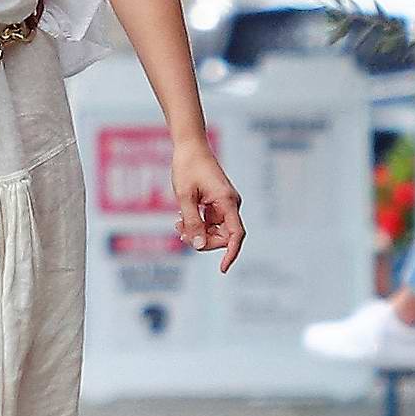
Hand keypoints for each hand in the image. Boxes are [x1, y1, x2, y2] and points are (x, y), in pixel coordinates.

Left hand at [172, 139, 244, 272]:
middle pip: (223, 236)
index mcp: (227, 202)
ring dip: (197, 232)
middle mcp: (230, 204)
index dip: (231, 254)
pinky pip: (210, 222)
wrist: (190, 147)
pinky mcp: (217, 202)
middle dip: (203, 240)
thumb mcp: (184, 197)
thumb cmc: (187, 167)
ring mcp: (225, 204)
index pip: (236, 235)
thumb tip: (199, 246)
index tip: (222, 269)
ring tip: (178, 223)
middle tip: (180, 233)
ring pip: (215, 230)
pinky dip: (197, 224)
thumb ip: (192, 222)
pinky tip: (181, 219)